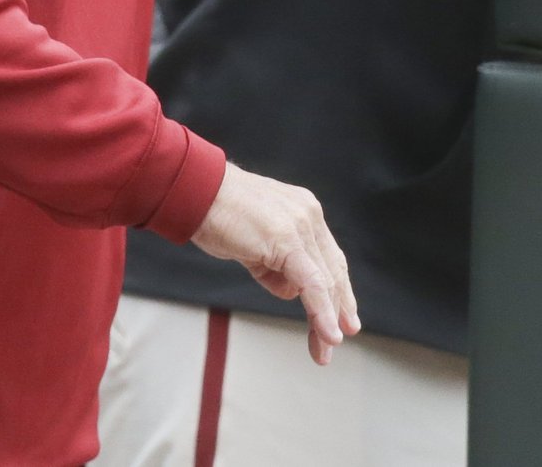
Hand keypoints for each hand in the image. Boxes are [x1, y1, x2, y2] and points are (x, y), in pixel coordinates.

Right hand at [190, 163, 358, 364]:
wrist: (196, 192)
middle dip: (336, 310)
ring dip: (326, 319)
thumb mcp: (253, 245)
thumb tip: (292, 291)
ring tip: (325, 349)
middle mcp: (309, 214)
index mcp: (304, 211)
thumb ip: (275, 267)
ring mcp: (301, 224)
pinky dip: (321, 311)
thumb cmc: (217, 215)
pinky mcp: (287, 239)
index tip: (344, 318)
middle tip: (334, 342)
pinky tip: (327, 334)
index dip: (339, 290)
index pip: (329, 258)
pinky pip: (311, 282)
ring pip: (325, 280)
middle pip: (332, 270)